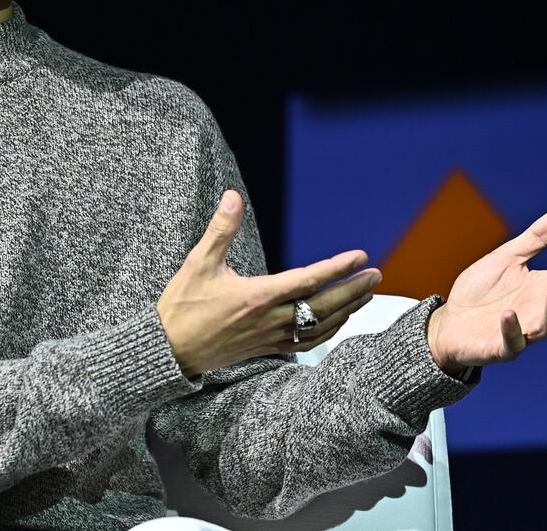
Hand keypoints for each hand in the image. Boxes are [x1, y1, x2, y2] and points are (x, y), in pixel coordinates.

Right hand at [157, 189, 379, 376]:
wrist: (170, 350)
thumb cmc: (182, 306)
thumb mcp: (198, 262)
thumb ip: (220, 229)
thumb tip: (232, 196)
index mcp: (256, 296)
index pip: (307, 280)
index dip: (336, 267)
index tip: (359, 256)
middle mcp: (269, 319)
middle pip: (323, 306)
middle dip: (353, 289)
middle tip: (376, 275)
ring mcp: (270, 337)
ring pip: (319, 326)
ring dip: (346, 310)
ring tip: (366, 295)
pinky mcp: (266, 349)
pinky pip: (306, 344)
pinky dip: (328, 332)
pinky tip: (338, 323)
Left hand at [426, 205, 546, 372]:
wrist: (450, 322)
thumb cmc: (482, 290)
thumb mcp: (508, 258)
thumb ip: (538, 239)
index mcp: (546, 289)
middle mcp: (540, 313)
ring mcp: (522, 332)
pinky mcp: (499, 348)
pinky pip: (511, 343)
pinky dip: (512, 330)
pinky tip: (509, 314)